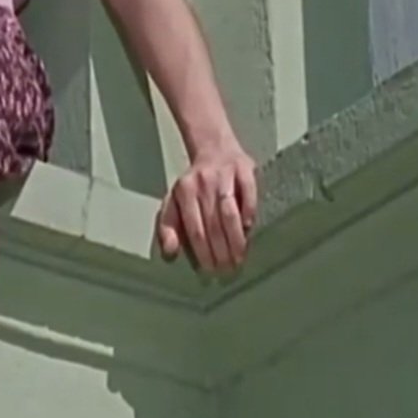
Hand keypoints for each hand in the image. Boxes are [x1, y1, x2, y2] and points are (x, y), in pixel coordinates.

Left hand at [157, 139, 257, 274]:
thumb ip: (169, 227)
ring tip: (239, 258)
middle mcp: (203, 183)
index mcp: (184, 192)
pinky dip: (249, 212)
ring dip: (235, 238)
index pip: (194, 229)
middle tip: (227, 270)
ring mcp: (224, 175)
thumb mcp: (174, 202)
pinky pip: (248, 193)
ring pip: (230, 212)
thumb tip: (170, 252)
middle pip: (212, 224)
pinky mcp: (244, 168)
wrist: (214, 147)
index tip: (210, 271)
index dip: (203, 252)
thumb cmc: (195, 183)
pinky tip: (249, 229)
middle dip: (220, 251)